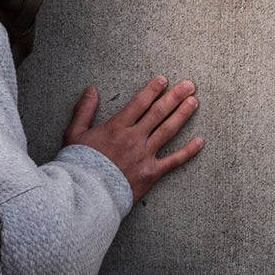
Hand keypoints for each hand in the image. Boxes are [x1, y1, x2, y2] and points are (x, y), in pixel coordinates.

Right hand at [63, 77, 200, 195]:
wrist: (86, 194)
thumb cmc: (79, 165)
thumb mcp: (74, 134)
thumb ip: (84, 110)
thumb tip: (90, 90)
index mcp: (116, 127)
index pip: (139, 103)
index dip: (152, 90)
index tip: (164, 80)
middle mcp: (133, 138)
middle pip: (158, 113)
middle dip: (174, 97)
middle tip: (189, 85)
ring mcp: (144, 155)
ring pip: (167, 131)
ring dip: (182, 115)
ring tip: (194, 102)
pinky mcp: (151, 173)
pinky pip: (173, 161)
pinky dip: (188, 151)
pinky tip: (199, 141)